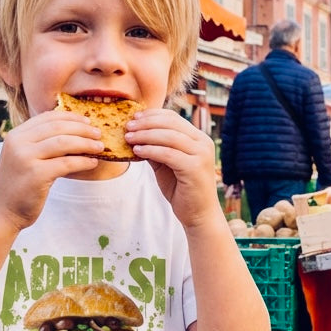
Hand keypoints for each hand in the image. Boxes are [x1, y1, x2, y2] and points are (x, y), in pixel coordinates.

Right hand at [0, 109, 102, 231]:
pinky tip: (92, 163)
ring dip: (86, 143)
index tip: (87, 121)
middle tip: (98, 134)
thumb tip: (74, 133)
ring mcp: (26, 158)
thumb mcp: (24, 158)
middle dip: (82, 129)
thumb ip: (40, 144)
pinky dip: (83, 161)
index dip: (70, 117)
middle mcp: (18, 143)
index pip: (47, 117)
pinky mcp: (36, 175)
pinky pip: (67, 163)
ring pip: (64, 143)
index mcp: (16, 135)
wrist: (2, 211)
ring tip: (100, 147)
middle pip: (58, 127)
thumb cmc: (19, 185)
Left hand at [125, 108, 219, 227]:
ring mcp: (201, 155)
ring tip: (128, 138)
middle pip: (171, 124)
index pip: (173, 118)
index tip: (134, 118)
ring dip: (145, 135)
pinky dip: (150, 150)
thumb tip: (135, 133)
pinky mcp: (195, 168)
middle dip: (146, 123)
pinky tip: (137, 151)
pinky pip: (168, 154)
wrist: (199, 215)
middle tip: (127, 127)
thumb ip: (156, 148)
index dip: (152, 115)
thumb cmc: (182, 190)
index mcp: (198, 139)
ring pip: (169, 137)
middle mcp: (203, 143)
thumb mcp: (167, 164)